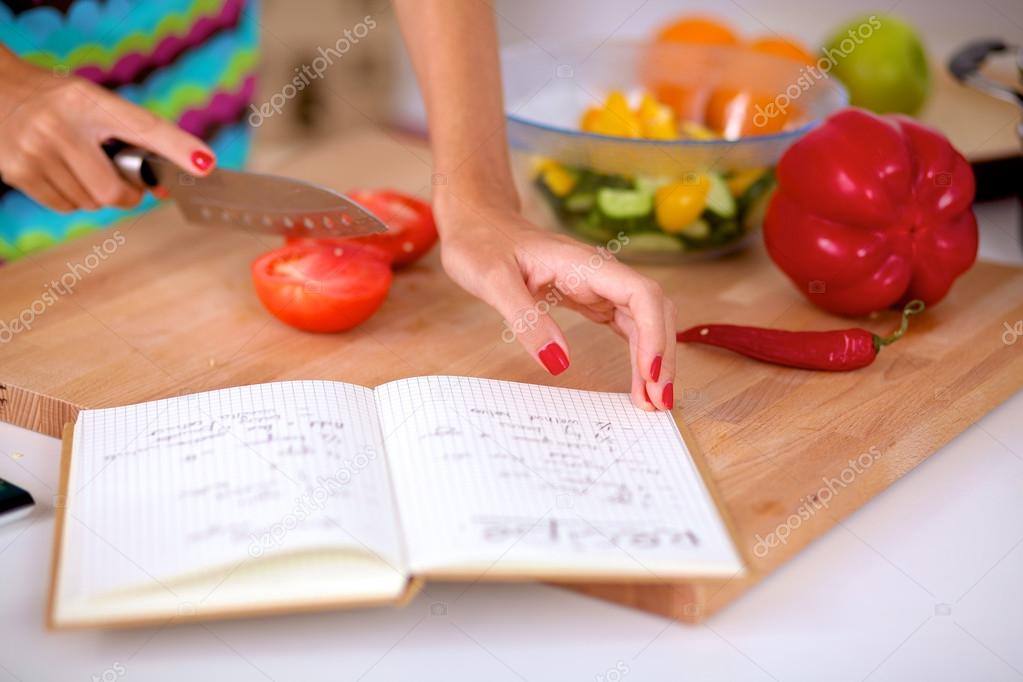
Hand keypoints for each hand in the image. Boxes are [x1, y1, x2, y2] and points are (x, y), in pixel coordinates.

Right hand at [0, 50, 215, 212]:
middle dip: (124, 194)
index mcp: (91, 102)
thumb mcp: (93, 105)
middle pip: (113, 190)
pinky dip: (71, 199)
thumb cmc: (58, 101)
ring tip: (77, 164)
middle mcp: (62, 125)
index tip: (205, 165)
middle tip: (120, 179)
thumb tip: (164, 187)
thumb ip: (132, 139)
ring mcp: (36, 149)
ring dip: (94, 194)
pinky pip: (65, 206)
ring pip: (90, 203)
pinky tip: (59, 172)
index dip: (178, 148)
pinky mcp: (17, 170)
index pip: (144, 127)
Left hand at [437, 199, 676, 410]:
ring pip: (645, 321)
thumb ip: (526, 320)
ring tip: (653, 399)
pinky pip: (627, 326)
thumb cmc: (482, 244)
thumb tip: (559, 362)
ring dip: (654, 358)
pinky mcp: (591, 299)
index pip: (640, 294)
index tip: (649, 374)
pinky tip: (639, 378)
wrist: (477, 223)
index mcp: (583, 263)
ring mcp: (598, 286)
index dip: (653, 334)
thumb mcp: (493, 281)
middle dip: (662, 354)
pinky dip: (637, 353)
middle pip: (653, 310)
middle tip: (658, 401)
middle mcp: (600, 273)